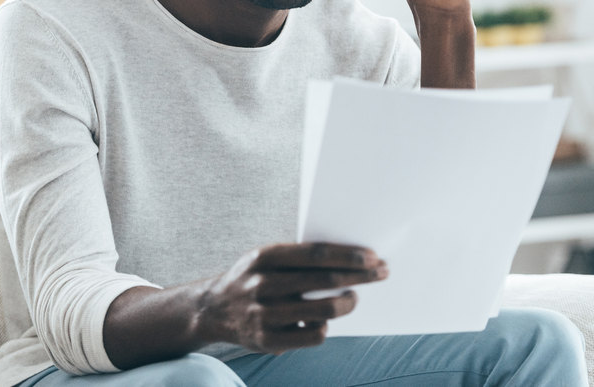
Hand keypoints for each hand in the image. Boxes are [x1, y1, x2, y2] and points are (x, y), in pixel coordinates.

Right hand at [196, 242, 387, 353]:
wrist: (212, 309)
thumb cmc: (252, 278)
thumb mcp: (265, 257)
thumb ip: (298, 257)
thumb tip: (348, 258)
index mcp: (264, 257)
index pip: (315, 254)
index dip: (347, 255)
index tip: (372, 256)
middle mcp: (262, 284)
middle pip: (323, 280)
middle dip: (359, 276)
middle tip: (381, 273)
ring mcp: (264, 314)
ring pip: (323, 310)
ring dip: (347, 303)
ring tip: (354, 298)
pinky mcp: (267, 340)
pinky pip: (313, 335)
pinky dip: (324, 327)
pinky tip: (324, 320)